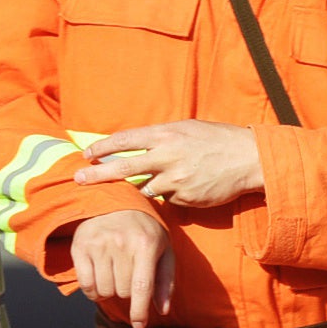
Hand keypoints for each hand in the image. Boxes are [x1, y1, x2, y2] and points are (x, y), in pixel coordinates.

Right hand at [69, 211, 174, 327]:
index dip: (140, 311)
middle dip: (127, 292)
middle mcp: (121, 243)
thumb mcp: (163, 250)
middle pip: (122, 292)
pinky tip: (99, 280)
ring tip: (114, 275)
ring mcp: (99, 244)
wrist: (115, 202)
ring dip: (110, 291)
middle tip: (128, 276)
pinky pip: (86, 284)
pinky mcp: (81, 246)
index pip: (141, 287)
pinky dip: (93, 291)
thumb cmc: (144, 231)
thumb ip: (165, 281)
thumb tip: (162, 310)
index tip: (139, 326)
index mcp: (145, 245)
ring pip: (104, 290)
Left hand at [74, 122, 264, 207]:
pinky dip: (170, 194)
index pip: (125, 140)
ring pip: (145, 188)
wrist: (249, 159)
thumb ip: (162, 137)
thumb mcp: (188, 128)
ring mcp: (176, 179)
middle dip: (97, 174)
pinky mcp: (185, 198)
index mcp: (166, 134)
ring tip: (160, 181)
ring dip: (143, 188)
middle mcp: (167, 156)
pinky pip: (168, 199)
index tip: (86, 153)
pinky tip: (187, 186)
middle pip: (123, 167)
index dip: (103, 147)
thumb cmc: (217, 140)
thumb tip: (137, 143)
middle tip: (78, 179)